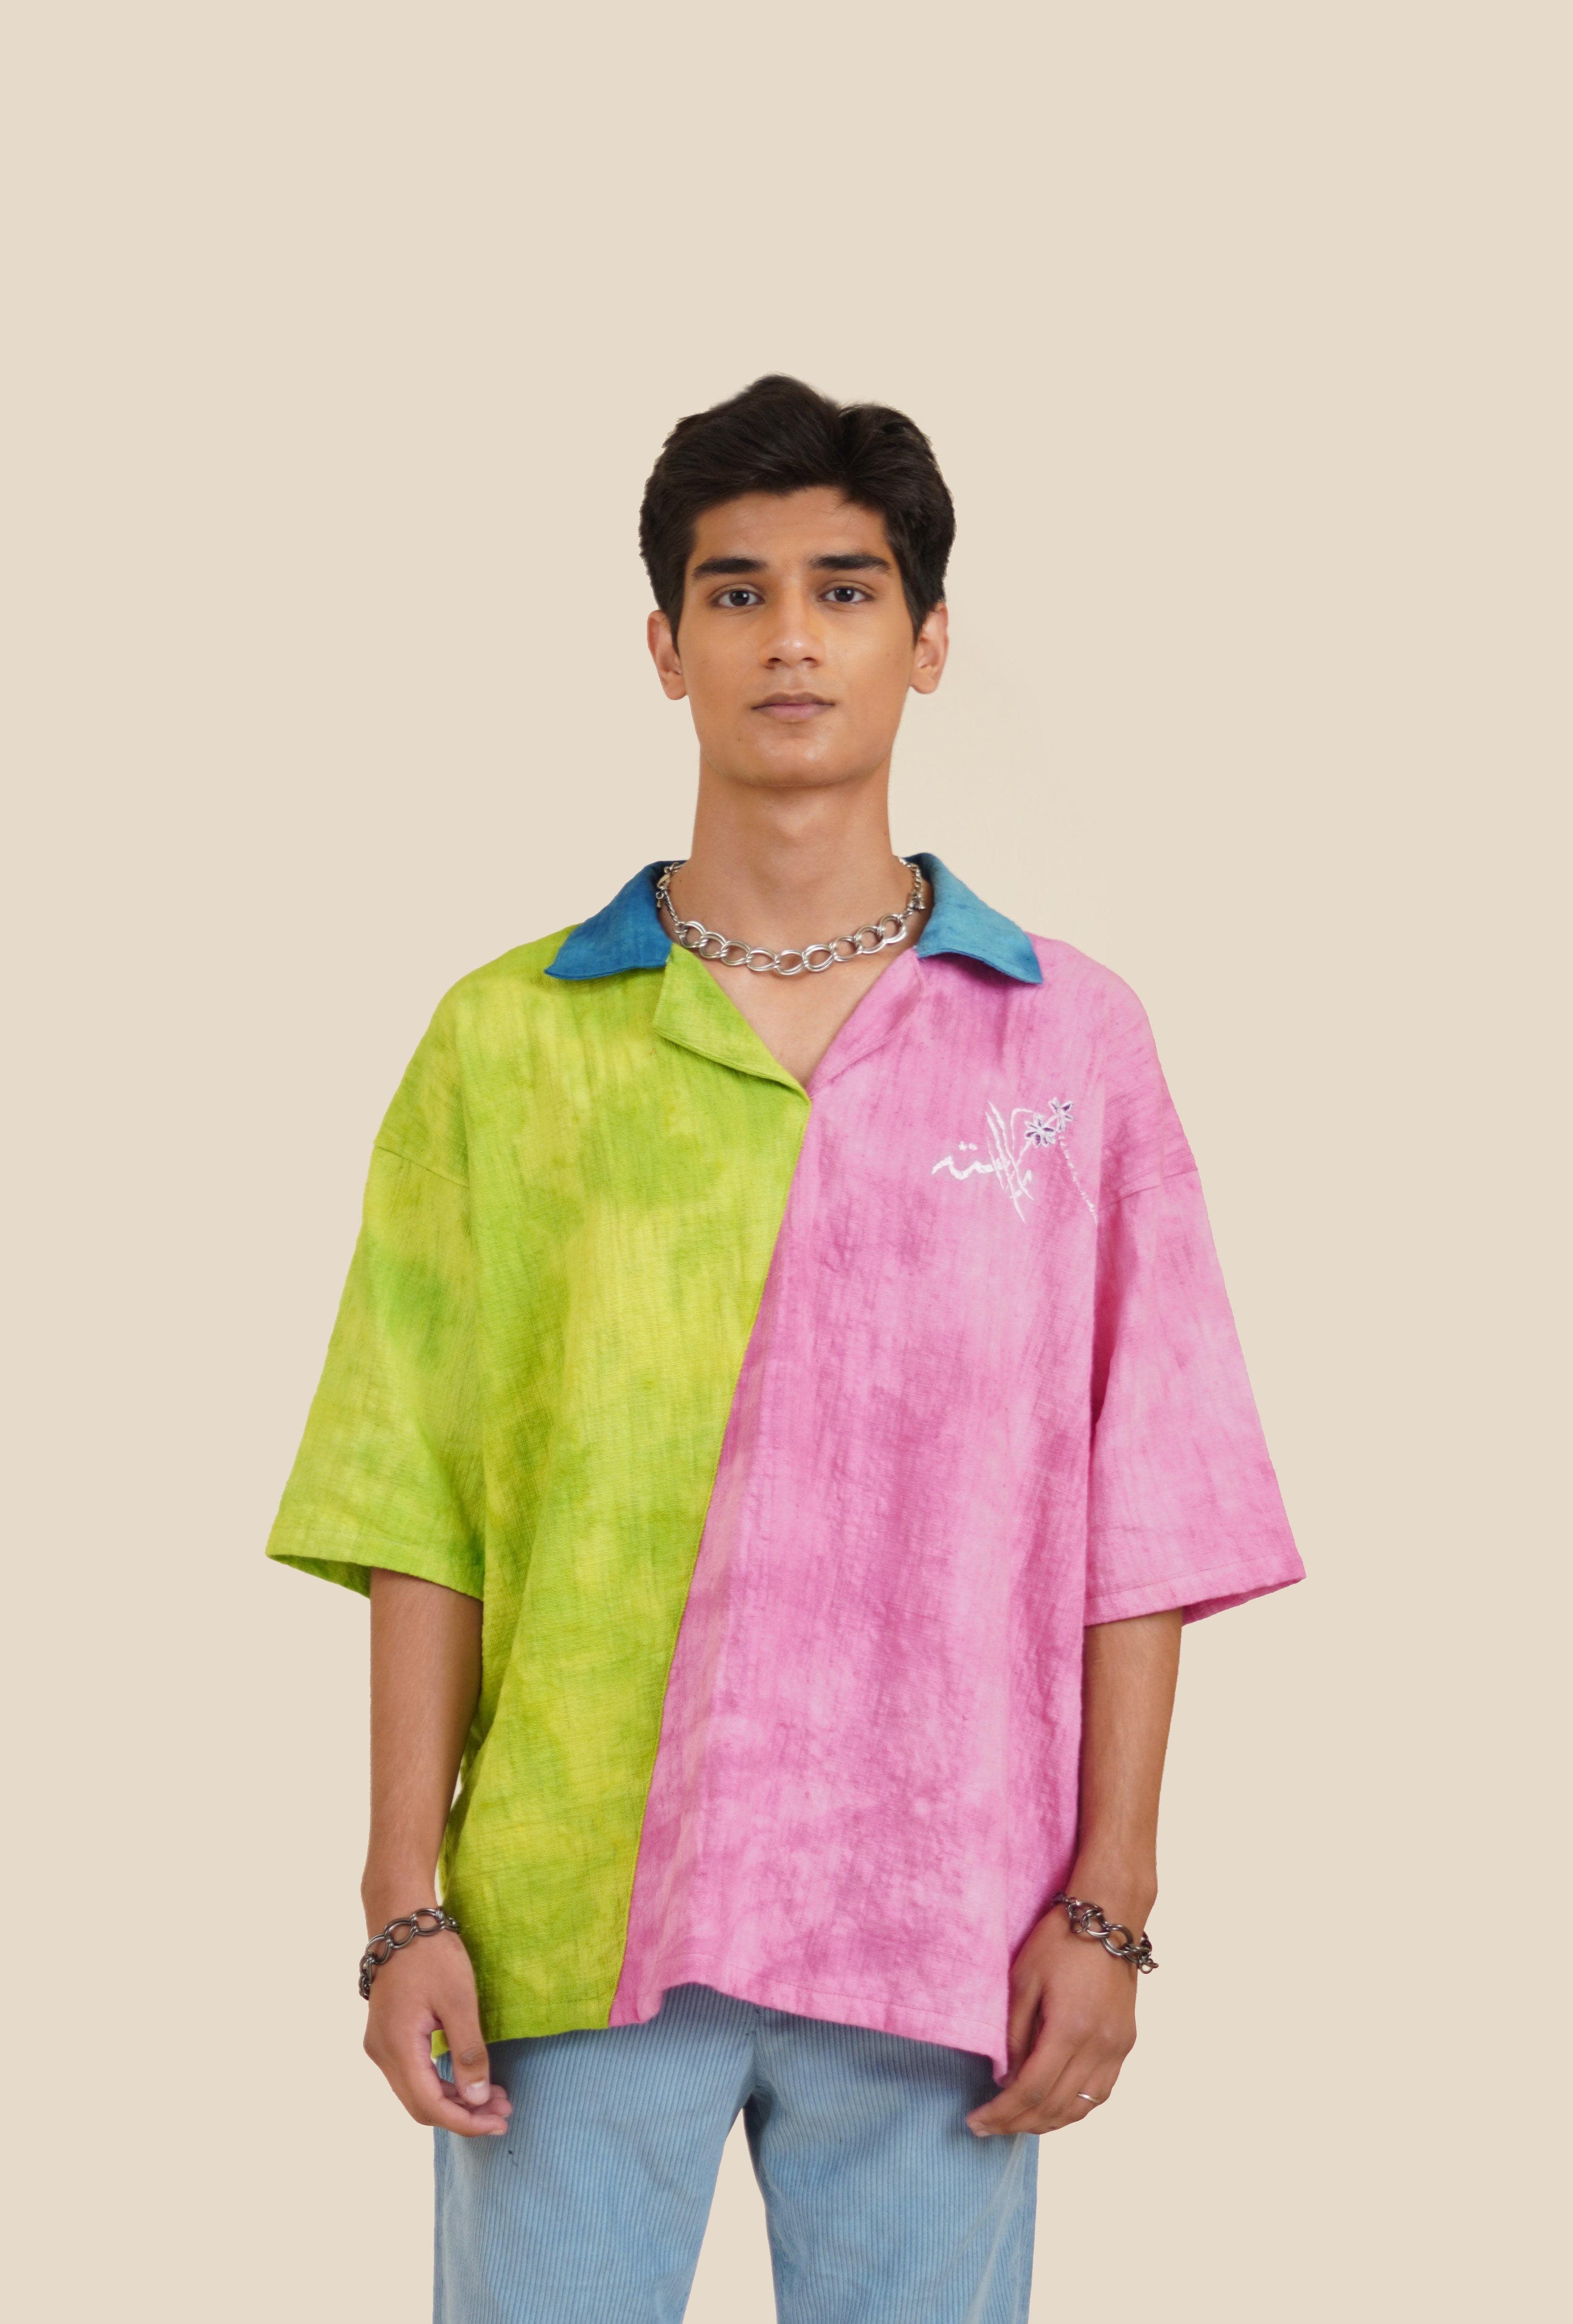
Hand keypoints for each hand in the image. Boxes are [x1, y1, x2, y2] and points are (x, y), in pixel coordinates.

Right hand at [362, 1924, 512, 2137]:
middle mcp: (382, 2053)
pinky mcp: (387, 2035)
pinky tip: (468, 2079)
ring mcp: (381, 2045)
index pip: (430, 2105)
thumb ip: (468, 2052)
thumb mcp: (459, 2000)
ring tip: (494, 2097)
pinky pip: (413, 2073)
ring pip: (417, 2091)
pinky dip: (441, 2082)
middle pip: (421, 2105)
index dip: (465, 2122)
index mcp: (397, 2047)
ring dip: (454, 2099)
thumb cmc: (432, 1955)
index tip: (500, 2123)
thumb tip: (477, 2100)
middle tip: (503, 2110)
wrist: (400, 1921)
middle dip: (463, 2114)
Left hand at [965, 1904, 1138, 2136]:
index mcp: (1070, 2029)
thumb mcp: (1024, 1980)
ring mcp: (1117, 2048)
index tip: (976, 2122)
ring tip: (1016, 2122)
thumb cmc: (1060, 1940)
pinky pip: (1099, 2093)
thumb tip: (1005, 2078)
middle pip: (1056, 2107)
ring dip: (1047, 2123)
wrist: (1109, 1917)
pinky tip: (1052, 2106)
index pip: (1031, 2091)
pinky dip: (1074, 2108)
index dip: (1002, 2113)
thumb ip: (1015, 2034)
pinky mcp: (1125, 2043)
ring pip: (1081, 2108)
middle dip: (1018, 2124)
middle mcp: (1099, 2047)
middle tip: (988, 2128)